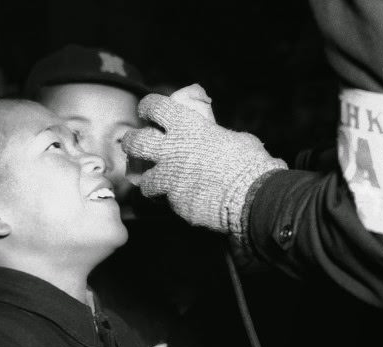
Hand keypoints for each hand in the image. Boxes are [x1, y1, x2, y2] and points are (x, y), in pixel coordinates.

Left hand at [121, 88, 285, 235]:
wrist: (251, 196)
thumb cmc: (249, 161)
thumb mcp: (233, 138)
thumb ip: (216, 137)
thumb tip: (217, 139)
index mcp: (186, 126)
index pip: (154, 106)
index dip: (148, 108)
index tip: (148, 113)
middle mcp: (171, 150)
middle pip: (135, 142)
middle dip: (131, 143)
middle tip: (134, 147)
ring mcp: (170, 179)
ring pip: (145, 181)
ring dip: (150, 182)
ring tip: (157, 185)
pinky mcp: (175, 203)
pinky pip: (169, 203)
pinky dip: (176, 202)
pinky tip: (187, 203)